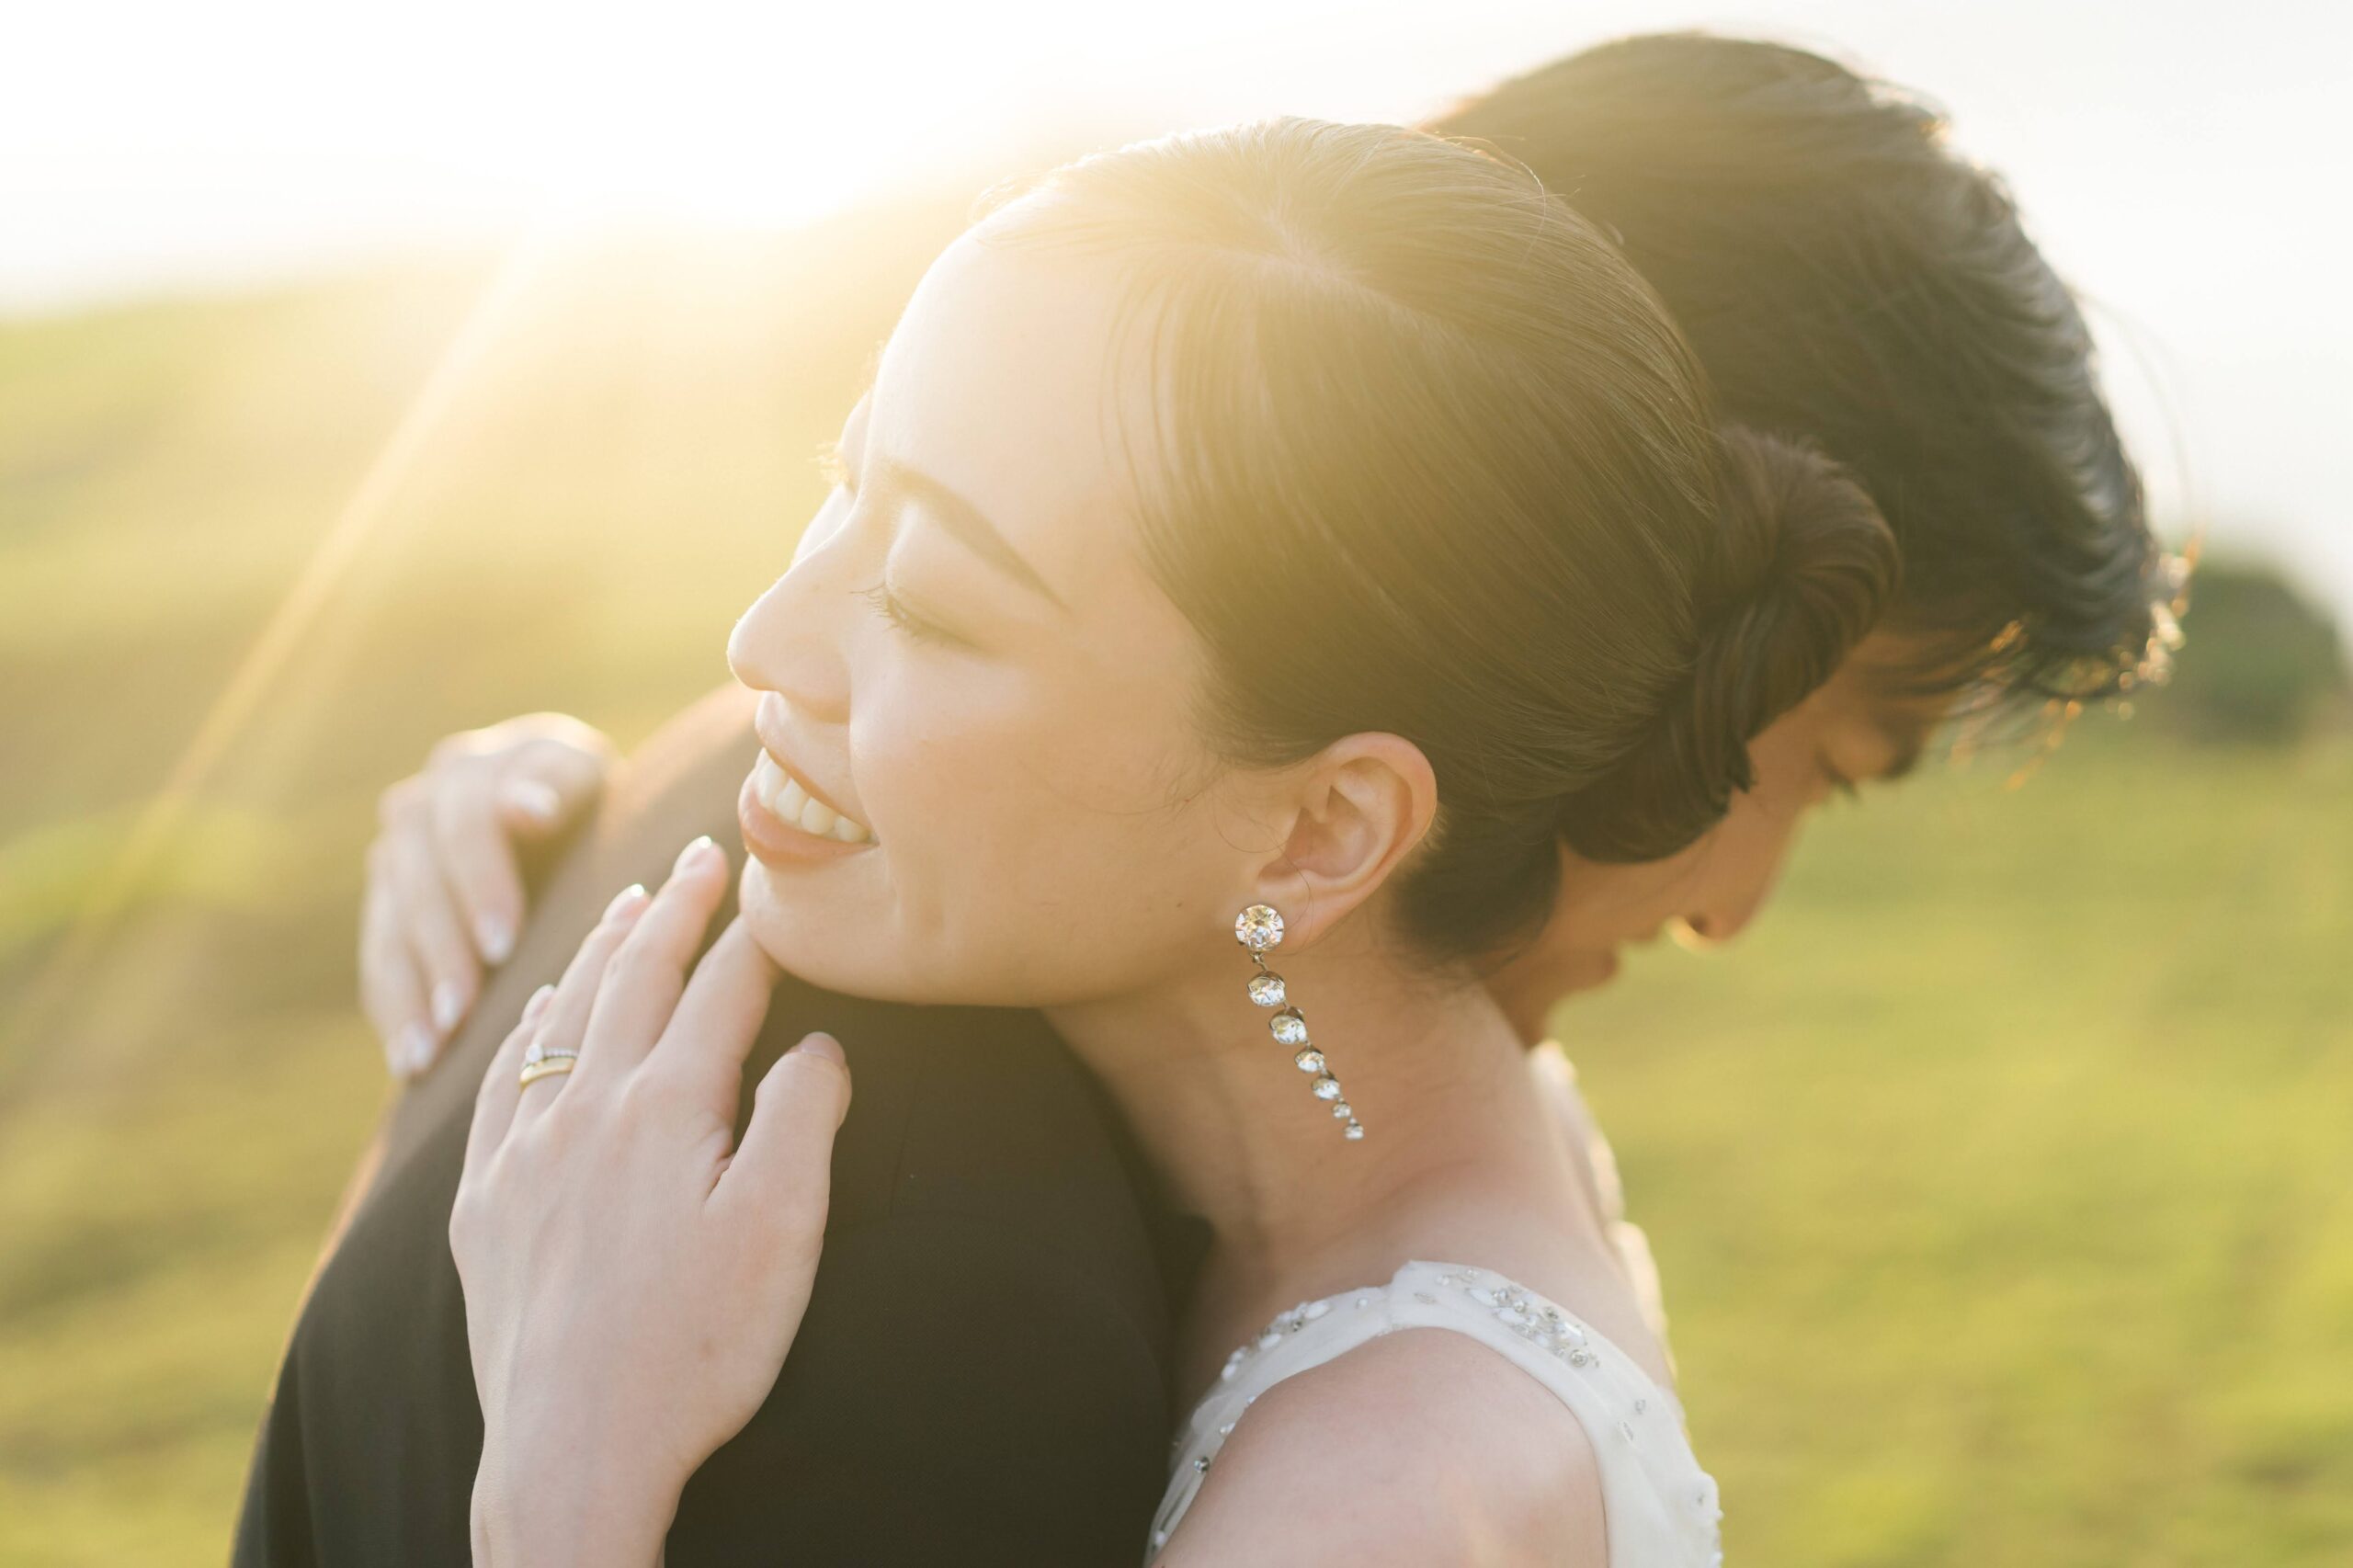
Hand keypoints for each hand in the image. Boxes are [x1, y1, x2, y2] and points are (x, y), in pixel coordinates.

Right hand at [363, 713, 612, 1078]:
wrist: (566, 810)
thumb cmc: (597, 801)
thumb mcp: (588, 784)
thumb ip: (560, 789)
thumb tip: (528, 811)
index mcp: (472, 769)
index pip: (465, 825)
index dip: (481, 884)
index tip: (504, 945)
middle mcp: (420, 805)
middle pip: (418, 883)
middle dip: (441, 950)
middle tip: (464, 1011)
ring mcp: (394, 856)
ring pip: (390, 927)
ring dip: (409, 991)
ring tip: (431, 1050)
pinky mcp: (385, 904)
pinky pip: (379, 960)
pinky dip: (394, 1010)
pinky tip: (411, 1060)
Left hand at [451, 836, 849, 1567]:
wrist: (573, 1450)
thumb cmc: (697, 1348)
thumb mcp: (782, 1230)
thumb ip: (804, 1117)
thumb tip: (819, 1043)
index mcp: (666, 1106)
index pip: (721, 988)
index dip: (757, 930)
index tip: (779, 882)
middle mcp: (584, 1108)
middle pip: (634, 977)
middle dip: (676, 909)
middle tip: (704, 855)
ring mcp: (522, 1151)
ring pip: (562, 1015)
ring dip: (601, 948)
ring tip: (631, 902)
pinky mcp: (483, 1202)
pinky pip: (501, 1080)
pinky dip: (528, 1025)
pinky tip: (538, 1008)